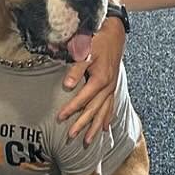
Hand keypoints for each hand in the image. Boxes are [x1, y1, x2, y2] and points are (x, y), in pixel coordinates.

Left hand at [56, 16, 125, 143]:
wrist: (115, 33)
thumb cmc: (98, 40)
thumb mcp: (85, 50)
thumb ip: (76, 69)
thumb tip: (67, 86)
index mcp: (101, 79)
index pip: (83, 98)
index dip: (71, 109)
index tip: (59, 118)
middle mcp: (108, 87)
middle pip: (94, 110)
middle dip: (82, 124)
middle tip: (71, 137)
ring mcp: (112, 88)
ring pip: (103, 111)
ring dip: (95, 127)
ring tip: (89, 141)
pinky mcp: (113, 86)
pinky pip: (111, 106)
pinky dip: (107, 118)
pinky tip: (104, 128)